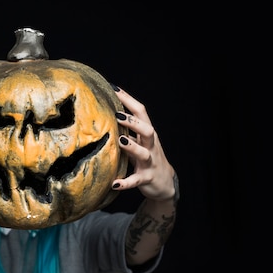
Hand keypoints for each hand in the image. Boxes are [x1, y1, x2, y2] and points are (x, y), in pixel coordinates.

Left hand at [112, 87, 176, 201]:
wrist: (165, 183)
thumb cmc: (146, 157)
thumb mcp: (139, 141)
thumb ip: (127, 129)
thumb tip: (107, 111)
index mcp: (148, 134)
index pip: (140, 112)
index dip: (128, 100)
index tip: (113, 88)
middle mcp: (151, 145)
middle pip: (147, 130)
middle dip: (133, 122)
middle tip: (117, 115)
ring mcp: (150, 162)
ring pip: (143, 153)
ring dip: (132, 147)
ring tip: (120, 141)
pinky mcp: (146, 178)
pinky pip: (136, 180)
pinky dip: (126, 182)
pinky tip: (114, 183)